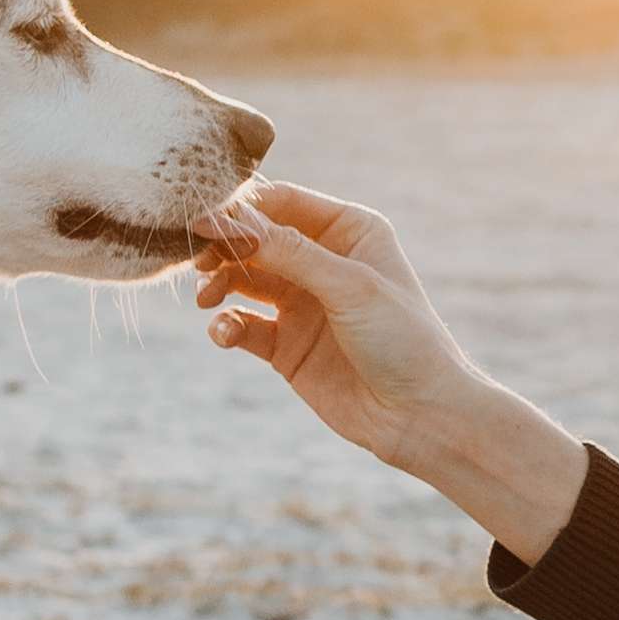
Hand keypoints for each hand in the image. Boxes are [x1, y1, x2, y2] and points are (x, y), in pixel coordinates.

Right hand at [194, 180, 589, 557]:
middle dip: (223, 248)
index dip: (242, 209)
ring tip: (206, 299)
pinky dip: (226, 325)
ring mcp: (302, 303)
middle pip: (255, 239)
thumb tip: (226, 219)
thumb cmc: (402, 339)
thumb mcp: (348, 286)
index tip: (203, 220)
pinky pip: (243, 325)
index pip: (282, 202)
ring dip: (218, 284)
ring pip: (242, 279)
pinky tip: (223, 334)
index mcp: (349, 230)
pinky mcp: (286, 345)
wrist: (420, 416)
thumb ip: (287, 251)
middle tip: (199, 262)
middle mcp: (323, 261)